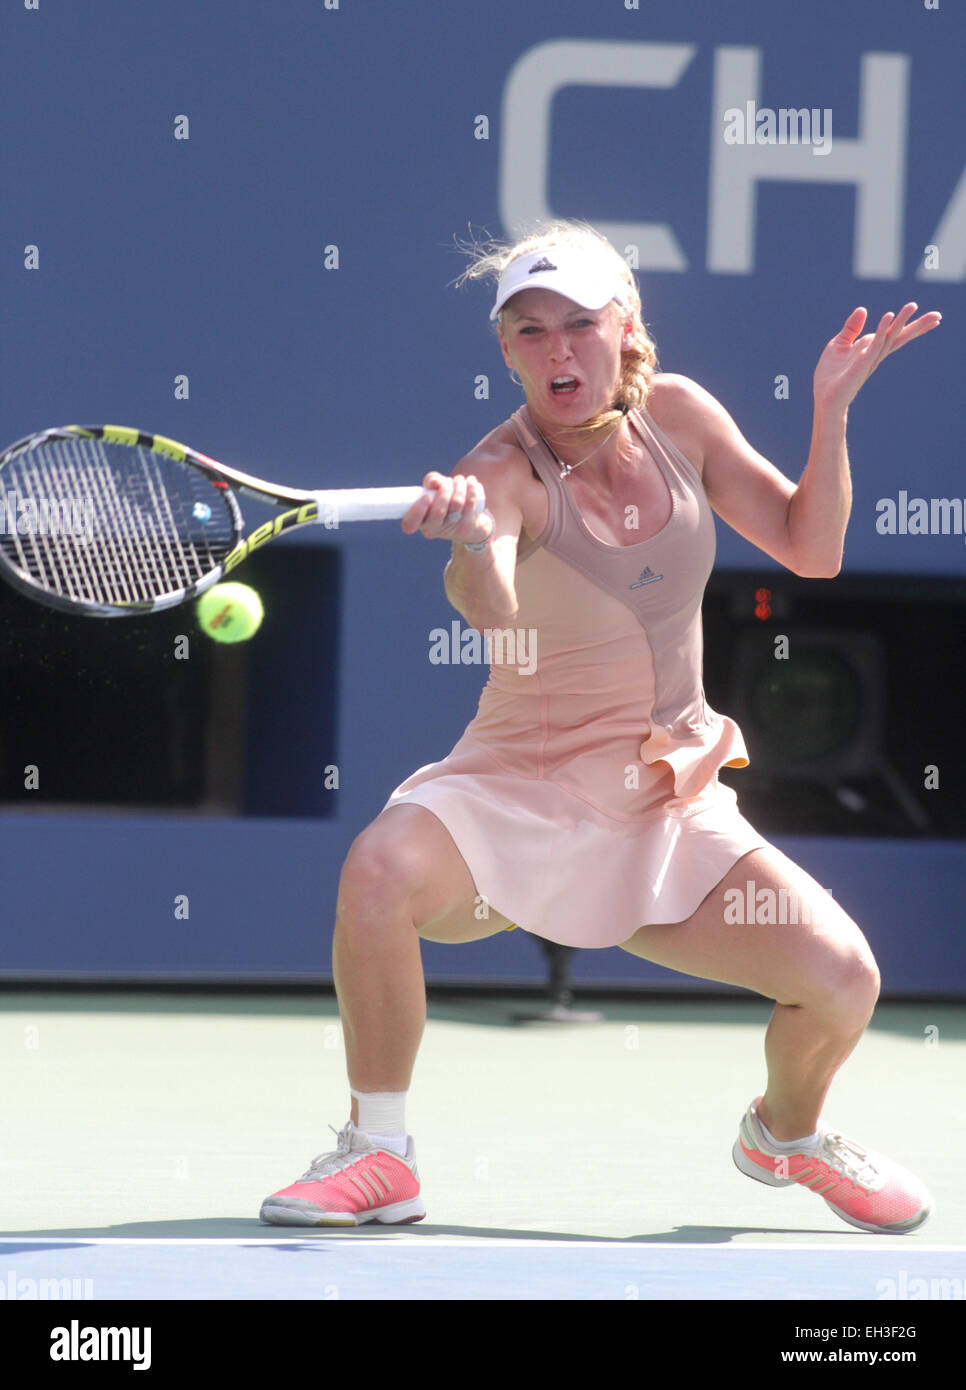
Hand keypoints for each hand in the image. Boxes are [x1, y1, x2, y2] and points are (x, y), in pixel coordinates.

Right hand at [401, 471, 492, 545]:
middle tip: (448, 482)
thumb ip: (432, 481)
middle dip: (445, 490)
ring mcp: (451, 530)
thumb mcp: (436, 490)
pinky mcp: (466, 528)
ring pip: (456, 503)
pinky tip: (471, 482)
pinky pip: (470, 504)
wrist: (472, 521)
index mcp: (420, 521)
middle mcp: (433, 529)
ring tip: (459, 480)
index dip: (416, 512)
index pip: (410, 525)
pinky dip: (471, 488)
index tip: (426, 497)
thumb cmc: (448, 501)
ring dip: (459, 485)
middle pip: (438, 511)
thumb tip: (435, 482)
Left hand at [813, 303, 941, 412]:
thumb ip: (852, 327)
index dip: (912, 326)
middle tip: (938, 316)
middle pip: (900, 336)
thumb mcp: (839, 344)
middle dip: (918, 326)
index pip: (895, 334)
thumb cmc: (830, 375)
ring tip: (913, 306)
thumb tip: (863, 309)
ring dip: (901, 321)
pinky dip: (881, 330)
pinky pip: (874, 343)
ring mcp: (870, 358)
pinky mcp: (862, 363)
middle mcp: (875, 353)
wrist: (824, 397)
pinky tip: (888, 316)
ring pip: (890, 336)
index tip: (934, 319)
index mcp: (871, 347)